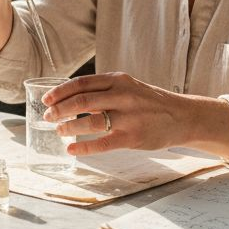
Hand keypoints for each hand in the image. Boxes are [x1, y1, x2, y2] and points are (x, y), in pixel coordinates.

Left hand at [42, 72, 194, 156]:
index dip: (60, 92)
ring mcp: (128, 117)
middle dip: (59, 110)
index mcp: (118, 79)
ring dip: (69, 126)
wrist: (181, 116)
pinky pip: (102, 143)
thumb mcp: (128, 87)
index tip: (46, 100)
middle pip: (82, 100)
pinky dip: (83, 146)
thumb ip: (103, 90)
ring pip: (90, 121)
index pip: (82, 83)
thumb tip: (70, 98)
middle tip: (48, 117)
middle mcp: (123, 95)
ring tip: (59, 131)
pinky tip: (72, 148)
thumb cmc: (150, 102)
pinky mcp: (133, 137)